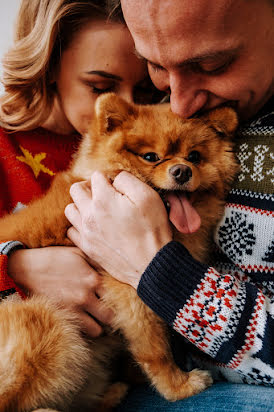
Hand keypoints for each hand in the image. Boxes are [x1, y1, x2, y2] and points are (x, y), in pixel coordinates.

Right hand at [8, 246, 112, 336]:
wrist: (25, 269)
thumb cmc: (53, 259)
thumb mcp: (78, 253)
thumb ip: (97, 261)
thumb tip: (114, 266)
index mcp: (93, 279)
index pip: (118, 296)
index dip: (118, 299)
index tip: (115, 299)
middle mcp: (86, 297)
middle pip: (110, 317)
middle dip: (109, 316)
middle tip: (105, 311)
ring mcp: (73, 310)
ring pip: (96, 330)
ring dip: (96, 326)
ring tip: (93, 318)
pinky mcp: (61, 318)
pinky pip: (79, 333)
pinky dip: (81, 330)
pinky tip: (80, 320)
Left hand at [65, 171, 172, 288]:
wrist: (151, 264)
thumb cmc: (152, 229)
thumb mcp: (147, 195)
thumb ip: (126, 179)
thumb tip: (113, 178)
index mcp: (103, 199)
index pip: (96, 176)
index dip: (110, 178)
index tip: (120, 188)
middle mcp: (89, 215)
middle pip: (76, 189)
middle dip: (90, 187)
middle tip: (105, 194)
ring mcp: (86, 233)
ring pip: (70, 209)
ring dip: (81, 205)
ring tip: (98, 209)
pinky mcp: (87, 248)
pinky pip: (72, 230)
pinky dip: (80, 225)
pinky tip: (94, 226)